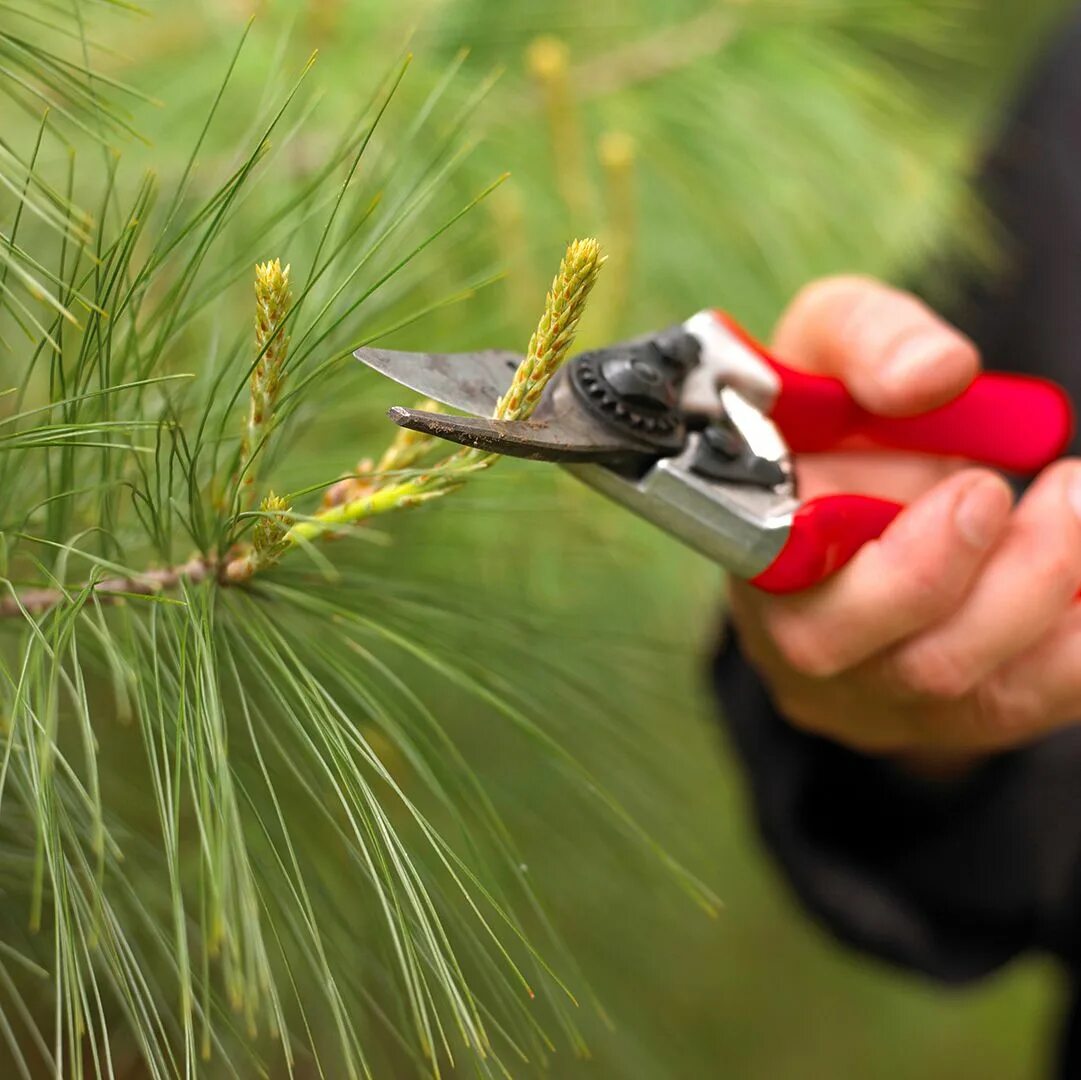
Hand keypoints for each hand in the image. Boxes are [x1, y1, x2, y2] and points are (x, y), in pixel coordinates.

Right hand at [729, 276, 1080, 772]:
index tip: (983, 488)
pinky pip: (1035, 708)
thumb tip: (937, 374)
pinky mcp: (946, 722)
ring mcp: (880, 699)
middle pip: (912, 665)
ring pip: (983, 695)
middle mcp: (809, 651)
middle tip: (1070, 489)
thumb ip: (866, 339)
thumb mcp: (826, 346)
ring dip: (1058, 595)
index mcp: (761, 562)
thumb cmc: (828, 424)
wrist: (844, 503)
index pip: (810, 607)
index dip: (905, 568)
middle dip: (1014, 579)